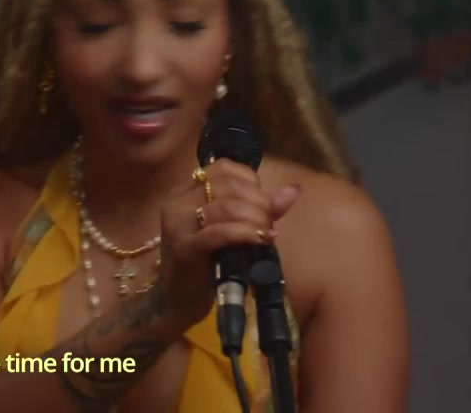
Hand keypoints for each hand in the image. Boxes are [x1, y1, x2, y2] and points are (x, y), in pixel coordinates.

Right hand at [156, 159, 300, 328]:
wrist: (176, 301)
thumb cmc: (205, 264)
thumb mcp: (231, 232)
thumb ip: (259, 209)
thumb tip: (293, 190)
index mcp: (185, 193)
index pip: (222, 168)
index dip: (249, 180)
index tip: (262, 203)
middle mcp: (178, 203)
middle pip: (227, 185)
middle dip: (257, 202)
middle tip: (269, 222)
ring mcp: (178, 225)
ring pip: (225, 207)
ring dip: (255, 218)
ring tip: (266, 233)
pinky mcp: (185, 248)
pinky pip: (219, 233)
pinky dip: (245, 233)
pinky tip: (260, 240)